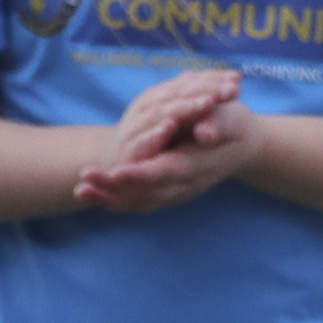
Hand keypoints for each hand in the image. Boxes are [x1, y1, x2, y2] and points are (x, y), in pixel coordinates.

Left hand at [74, 67, 259, 211]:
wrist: (242, 146)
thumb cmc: (234, 127)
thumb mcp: (232, 120)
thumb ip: (217, 126)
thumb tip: (205, 134)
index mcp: (197, 166)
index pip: (165, 173)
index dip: (140, 174)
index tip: (116, 172)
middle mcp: (184, 184)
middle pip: (146, 193)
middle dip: (114, 189)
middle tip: (85, 178)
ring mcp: (176, 192)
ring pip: (138, 202)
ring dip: (109, 199)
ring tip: (81, 190)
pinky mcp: (166, 192)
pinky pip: (137, 202)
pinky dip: (114, 200)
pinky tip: (91, 192)